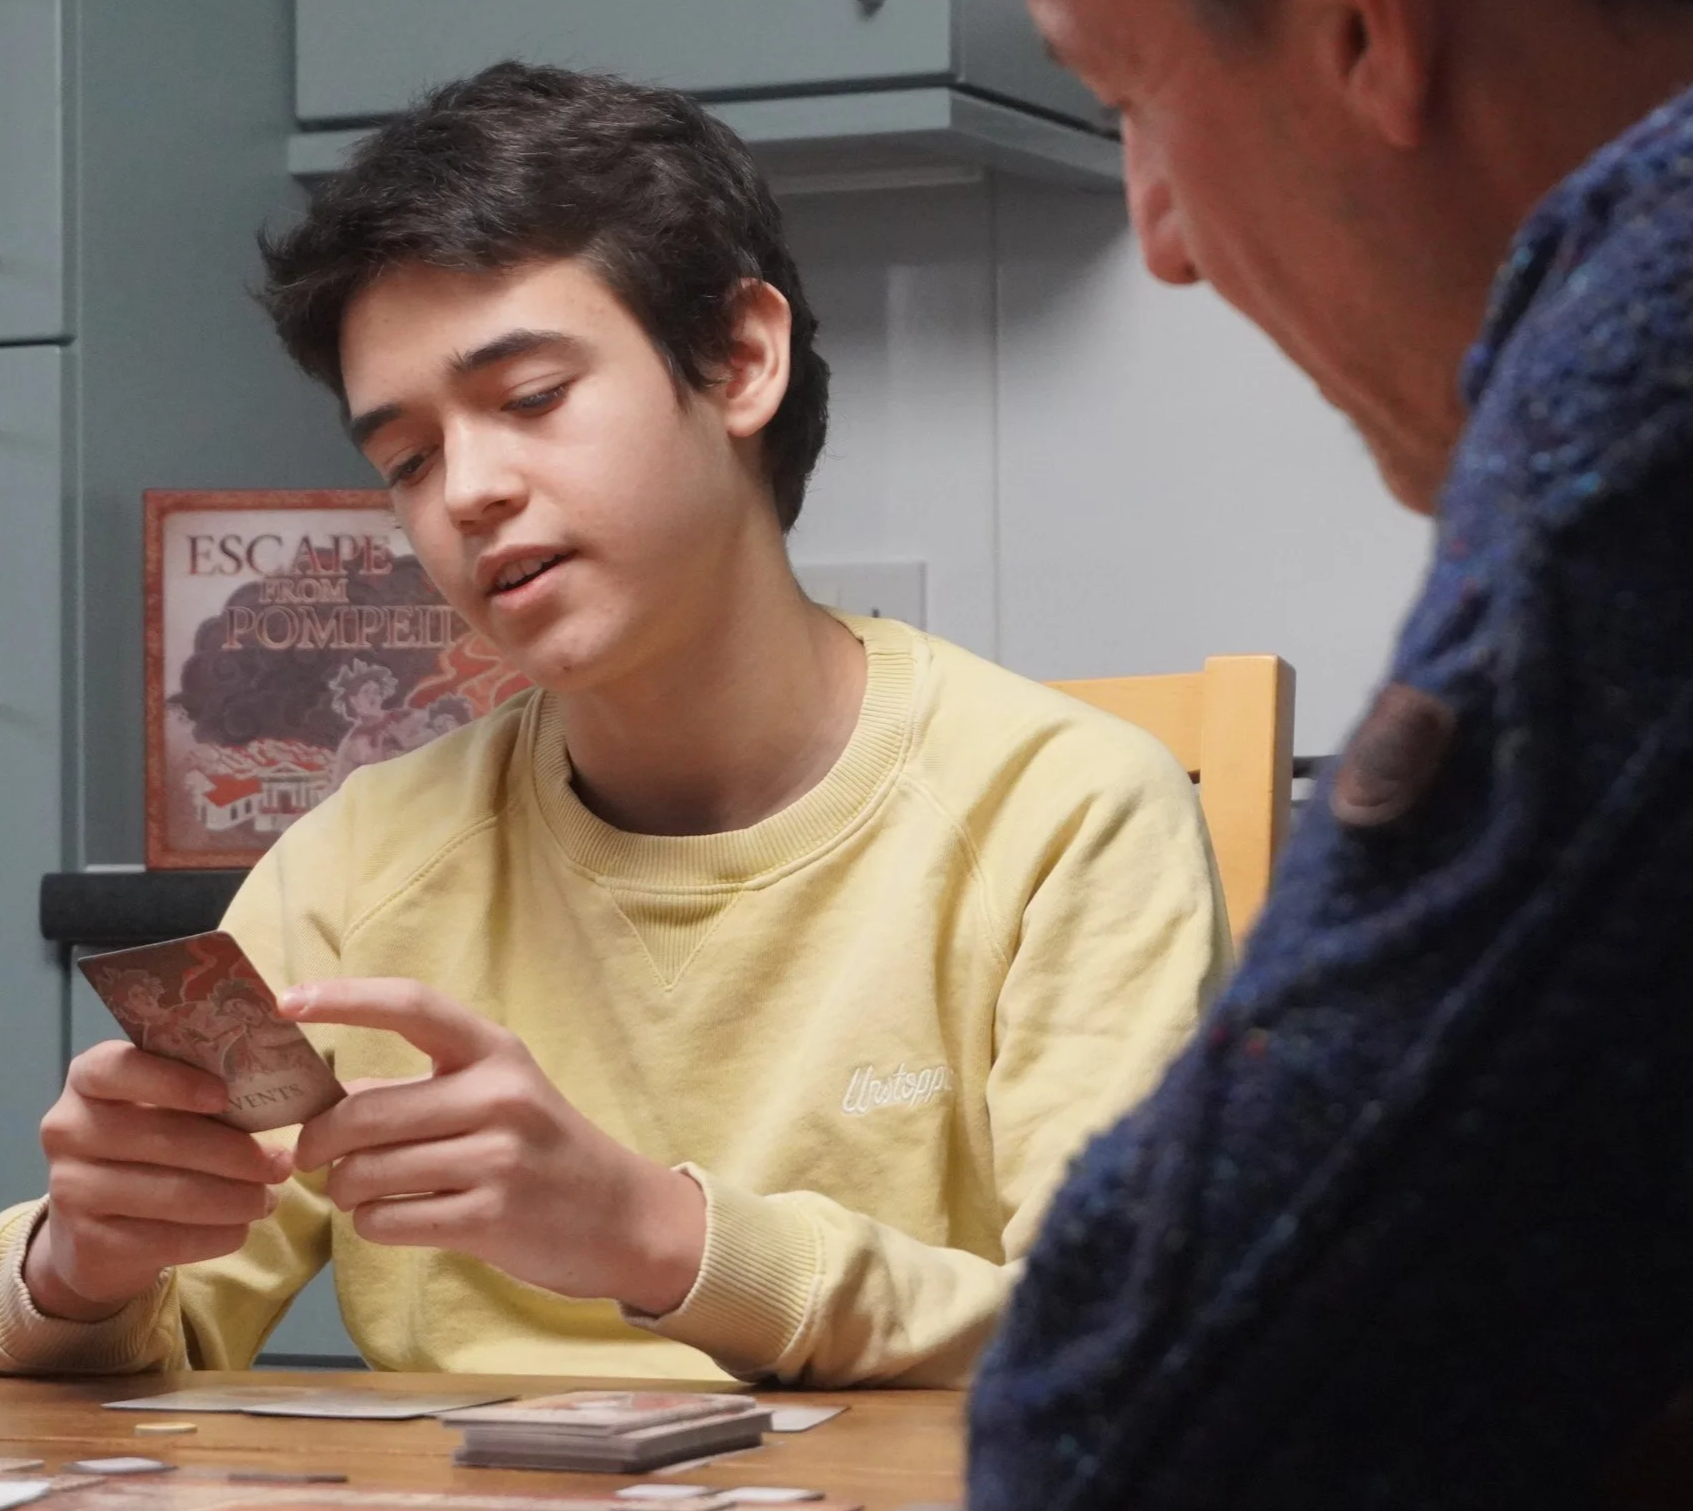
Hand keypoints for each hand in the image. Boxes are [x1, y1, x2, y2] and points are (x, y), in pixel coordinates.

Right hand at [28, 1042, 293, 1320]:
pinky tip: (240, 1229)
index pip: (119, 1068)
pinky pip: (164, 1239)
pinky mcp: (86, 1240)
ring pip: (170, 1193)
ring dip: (234, 1199)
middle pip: (162, 1137)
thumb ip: (204, 1093)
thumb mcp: (165, 1109)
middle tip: (282, 1165)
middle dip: (234, 1154)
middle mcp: (68, 1129)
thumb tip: (280, 1101)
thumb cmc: (149, 1147)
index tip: (225, 1096)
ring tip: (269, 1199)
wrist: (93, 1229)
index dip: (174, 1082)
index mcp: (89, 1080)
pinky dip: (213, 1236)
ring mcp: (70, 1188)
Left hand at [283, 980, 705, 1314]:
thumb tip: (321, 1098)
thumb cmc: (541, 1149)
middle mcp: (498, 1095)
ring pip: (364, 1173)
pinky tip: (398, 1217)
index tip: (287, 1001)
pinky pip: (384, 1220)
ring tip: (366, 1192)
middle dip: (317, 1142)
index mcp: (495, 1051)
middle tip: (310, 1156)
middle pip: (361, 1112)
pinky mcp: (489, 1217)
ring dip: (345, 1190)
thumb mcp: (498, 1095)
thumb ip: (420, 1088)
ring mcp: (497, 1157)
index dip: (344, 999)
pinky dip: (372, 1224)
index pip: (411, 1005)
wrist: (620, 1216)